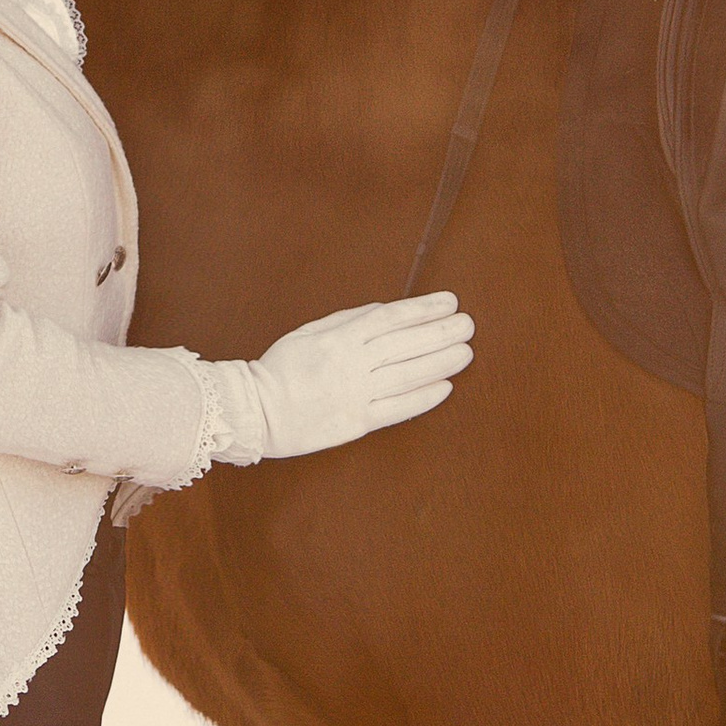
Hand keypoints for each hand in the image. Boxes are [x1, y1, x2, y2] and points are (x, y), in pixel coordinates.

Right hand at [242, 291, 473, 461]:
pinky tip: (445, 386)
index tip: (449, 302)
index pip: (391, 319)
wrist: (257, 413)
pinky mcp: (357, 423)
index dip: (423, 310)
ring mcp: (356, 396)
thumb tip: (385, 312)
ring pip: (407, 376)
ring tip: (465, 352)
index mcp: (338, 340)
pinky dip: (423, 397)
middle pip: (406, 346)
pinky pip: (397, 409)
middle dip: (441, 333)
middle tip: (468, 324)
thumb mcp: (309, 332)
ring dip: (440, 362)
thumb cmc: (280, 368)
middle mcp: (351, 366)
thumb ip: (348, 320)